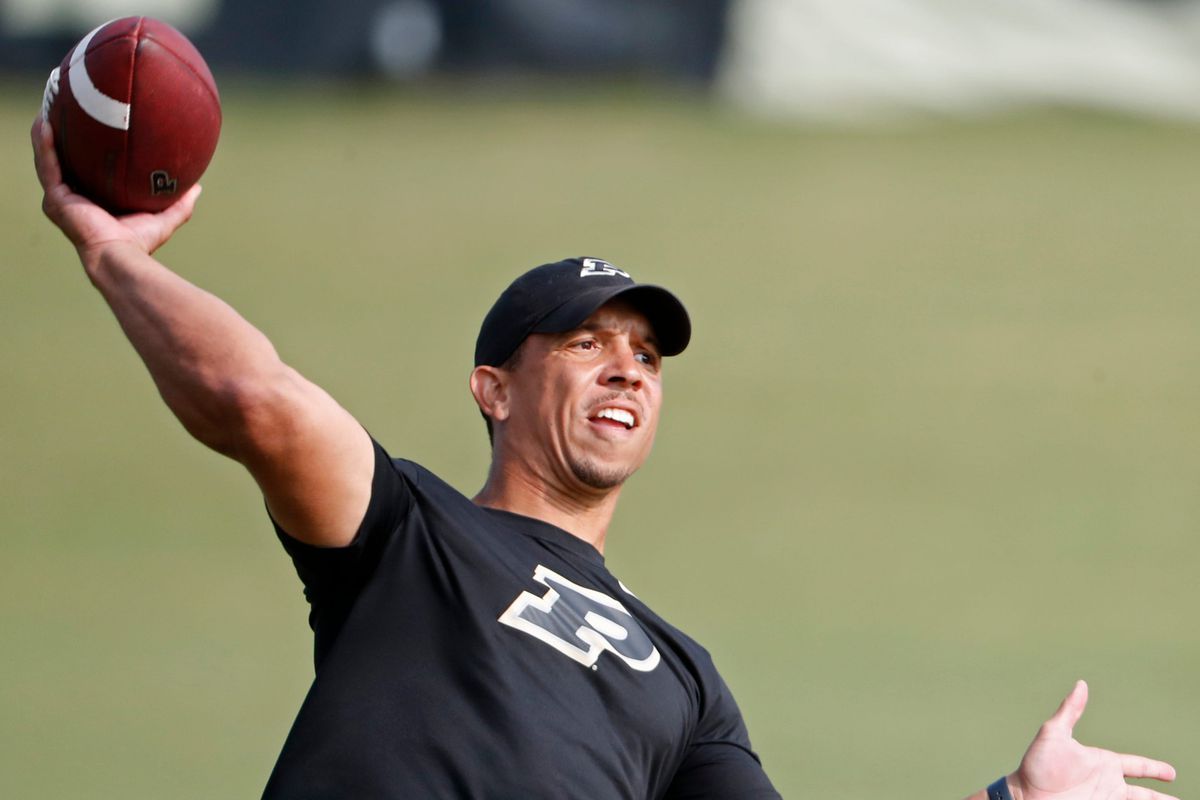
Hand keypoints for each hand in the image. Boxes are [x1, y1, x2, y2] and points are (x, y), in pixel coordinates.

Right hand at [31, 116, 200, 263]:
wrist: (121, 255)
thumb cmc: (139, 242)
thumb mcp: (163, 217)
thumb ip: (180, 203)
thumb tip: (198, 187)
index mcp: (90, 200)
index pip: (84, 168)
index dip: (83, 148)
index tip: (89, 124)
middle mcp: (71, 198)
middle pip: (62, 159)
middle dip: (60, 134)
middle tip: (64, 107)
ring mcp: (60, 198)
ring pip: (49, 158)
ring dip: (46, 132)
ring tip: (49, 105)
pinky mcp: (55, 198)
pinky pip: (47, 164)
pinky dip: (44, 144)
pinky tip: (45, 123)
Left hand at [1011, 680, 1176, 799]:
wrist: (1025, 794)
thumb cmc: (1036, 764)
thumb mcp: (1053, 734)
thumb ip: (1070, 711)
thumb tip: (1081, 684)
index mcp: (1103, 762)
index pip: (1138, 766)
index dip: (1155, 769)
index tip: (1171, 773)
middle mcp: (1107, 783)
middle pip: (1144, 794)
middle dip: (1163, 799)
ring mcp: (1104, 798)